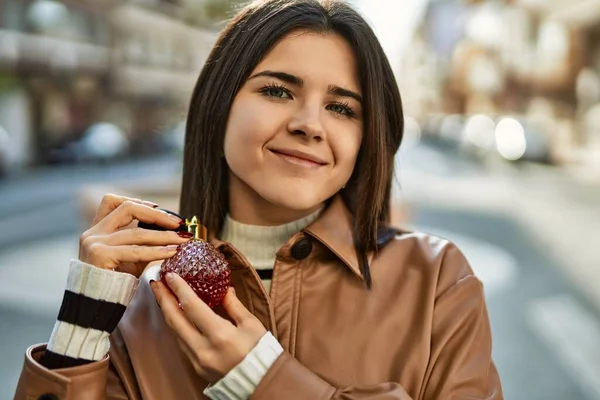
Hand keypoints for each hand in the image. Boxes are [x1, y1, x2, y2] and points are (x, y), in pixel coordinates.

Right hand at [79, 193, 190, 276]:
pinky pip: (136, 250)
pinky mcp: (100, 256)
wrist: (95, 308)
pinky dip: (157, 250)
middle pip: (127, 208)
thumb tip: (171, 233)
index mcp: (96, 230)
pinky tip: (171, 252)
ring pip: (137, 232)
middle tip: (178, 223)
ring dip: (165, 236)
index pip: (112, 201)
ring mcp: (94, 243)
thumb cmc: (115, 284)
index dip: (138, 201)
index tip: (160, 208)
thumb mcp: (129, 258)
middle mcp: (92, 233)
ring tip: (183, 240)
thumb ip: (142, 243)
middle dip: (157, 214)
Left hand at [151, 273, 266, 382]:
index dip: (179, 289)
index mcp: (220, 336)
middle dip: (163, 299)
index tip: (170, 275)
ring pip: (175, 332)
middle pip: (175, 320)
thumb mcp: (251, 324)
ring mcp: (197, 361)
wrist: (260, 383)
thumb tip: (224, 289)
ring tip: (164, 296)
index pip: (192, 307)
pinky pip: (182, 343)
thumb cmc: (261, 352)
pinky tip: (177, 316)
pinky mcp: (196, 368)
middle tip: (157, 283)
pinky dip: (177, 326)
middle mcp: (204, 349)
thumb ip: (233, 305)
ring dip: (168, 312)